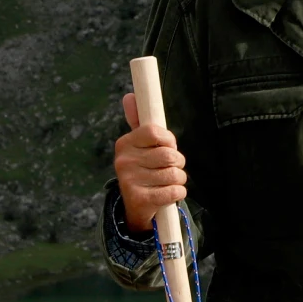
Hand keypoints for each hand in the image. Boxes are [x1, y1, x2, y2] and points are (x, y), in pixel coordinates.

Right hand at [114, 92, 186, 233]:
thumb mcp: (140, 145)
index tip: (166, 147)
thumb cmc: (144, 169)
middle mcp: (124, 161)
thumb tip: (129, 95)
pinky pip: (175, 191)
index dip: (169, 141)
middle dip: (177, 162)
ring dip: (178, 179)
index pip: (157, 132)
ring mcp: (129, 181)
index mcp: (125, 143)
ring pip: (175, 174)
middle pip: (170, 155)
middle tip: (167, 168)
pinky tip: (166, 194)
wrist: (135, 206)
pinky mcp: (140, 200)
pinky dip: (178, 192)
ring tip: (166, 181)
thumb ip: (138, 121)